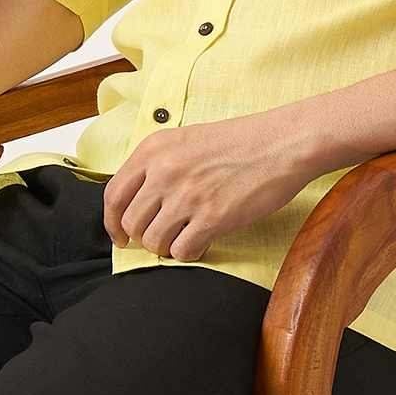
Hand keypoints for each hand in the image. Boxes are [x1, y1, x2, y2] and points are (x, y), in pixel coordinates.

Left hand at [100, 110, 323, 259]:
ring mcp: (187, 195)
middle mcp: (164, 171)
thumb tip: (138, 203)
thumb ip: (158, 166)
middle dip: (144, 237)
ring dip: (167, 247)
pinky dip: (189, 254)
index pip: (113, 195)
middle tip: (164, 236)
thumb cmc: (240, 142)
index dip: (112, 222)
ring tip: (186, 237)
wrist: (282, 143)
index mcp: (153, 149)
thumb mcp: (186, 141)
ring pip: (154, 241)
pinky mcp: (212, 217)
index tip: (121, 236)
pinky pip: (182, 251)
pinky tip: (203, 243)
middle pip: (132, 223)